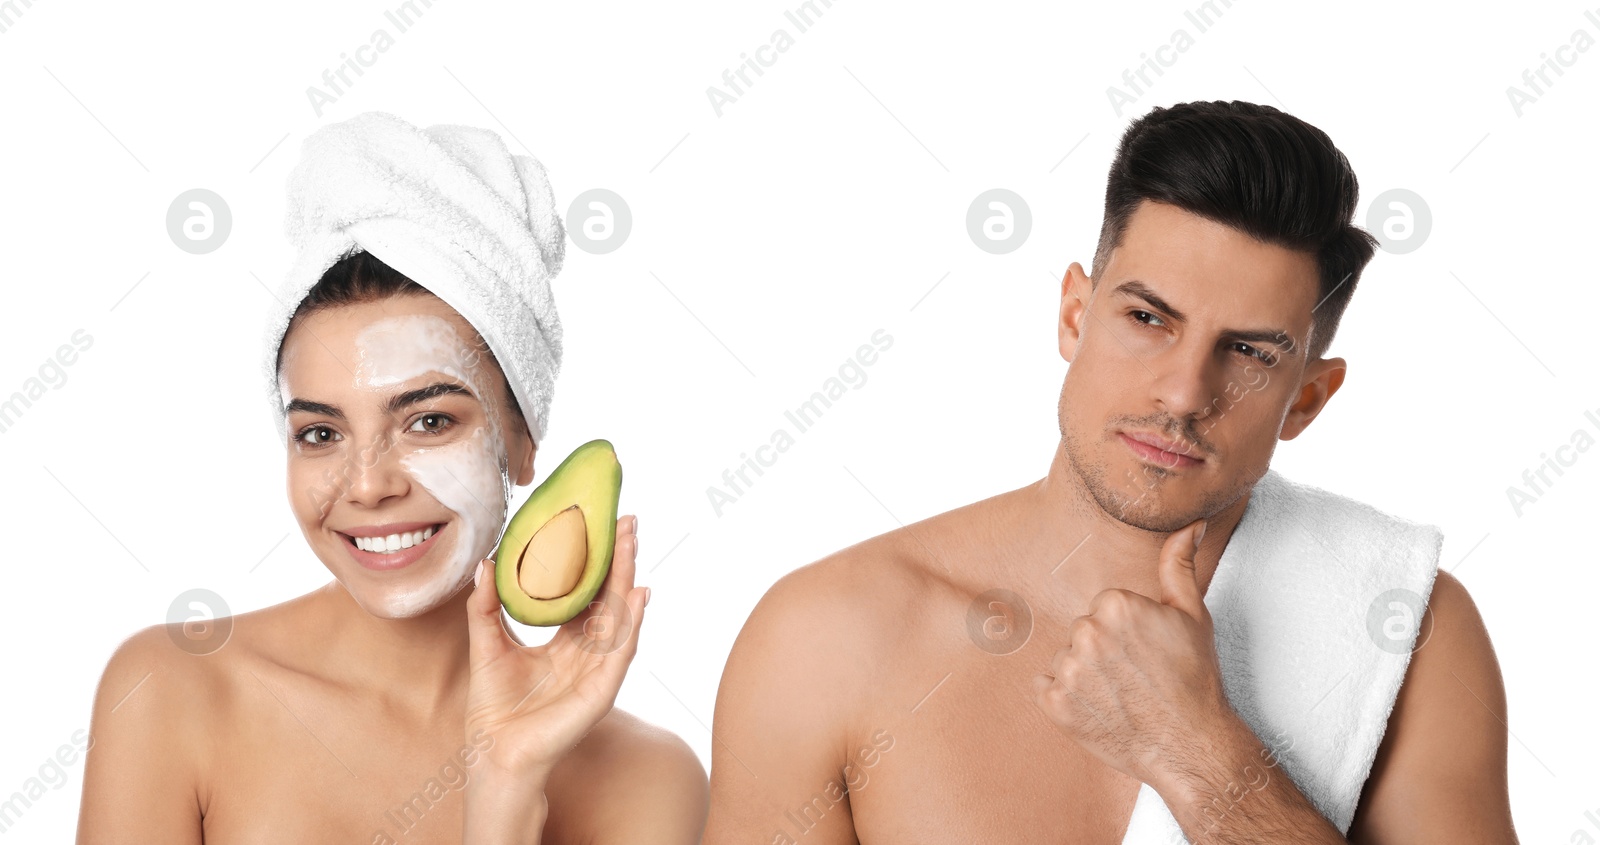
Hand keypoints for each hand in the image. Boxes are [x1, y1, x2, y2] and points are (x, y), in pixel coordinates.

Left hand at [463, 514, 649, 780]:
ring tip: (632, 545)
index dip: (595, 562)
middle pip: (610, 598)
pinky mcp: (602, 689)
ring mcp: (599, 670)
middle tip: (628, 521)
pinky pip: (621, 651)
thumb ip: (485, 605)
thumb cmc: (494, 707)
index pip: (588, 594)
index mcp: (566, 643)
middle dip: (620, 560)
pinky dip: (632, 622)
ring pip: (620, 617)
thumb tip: (485, 562)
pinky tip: (638, 595)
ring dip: (628, 579)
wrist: (494, 752)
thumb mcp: (487, 644)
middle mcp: (588, 653)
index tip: (601, 525)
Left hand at [1031, 519, 1237, 789]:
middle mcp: (1086, 633)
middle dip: (1104, 651)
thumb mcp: (1193, 615)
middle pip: (1083, 633)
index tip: (1146, 653)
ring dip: (1084, 675)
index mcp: (1114, 604)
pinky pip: (1046, 688)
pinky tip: (1097, 708)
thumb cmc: (1195, 681)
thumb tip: (1187, 525)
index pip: (1104, 608)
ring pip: (1065, 659)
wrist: (1191, 745)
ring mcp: (1067, 670)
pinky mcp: (1055, 704)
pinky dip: (1065, 699)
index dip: (1127, 632)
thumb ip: (1179, 565)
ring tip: (1121, 695)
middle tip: (1136, 676)